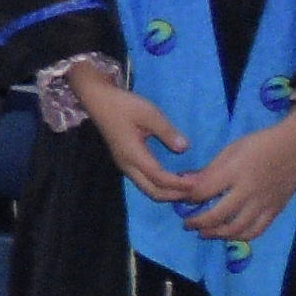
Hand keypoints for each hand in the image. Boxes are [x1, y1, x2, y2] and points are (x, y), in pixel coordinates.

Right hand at [75, 60, 196, 198]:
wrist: (98, 100)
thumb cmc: (123, 105)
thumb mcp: (149, 113)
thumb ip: (167, 132)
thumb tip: (185, 148)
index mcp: (133, 154)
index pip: (159, 177)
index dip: (179, 184)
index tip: (197, 183)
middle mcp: (127, 165)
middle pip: (152, 192)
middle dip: (174, 195)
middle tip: (195, 189)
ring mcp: (124, 165)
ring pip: (148, 189)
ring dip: (168, 192)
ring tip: (186, 185)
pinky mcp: (125, 162)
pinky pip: (144, 182)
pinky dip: (160, 185)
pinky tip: (173, 178)